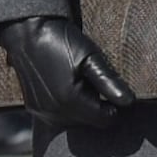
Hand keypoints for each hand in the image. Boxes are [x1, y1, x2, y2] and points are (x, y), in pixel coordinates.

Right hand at [0, 15, 129, 129]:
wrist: (28, 33)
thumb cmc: (62, 42)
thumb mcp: (91, 58)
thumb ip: (109, 82)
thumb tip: (128, 102)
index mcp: (70, 101)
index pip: (105, 120)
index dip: (114, 107)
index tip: (111, 89)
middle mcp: (53, 112)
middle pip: (89, 123)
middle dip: (97, 107)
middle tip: (93, 83)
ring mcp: (40, 111)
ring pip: (73, 122)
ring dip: (81, 109)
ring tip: (79, 83)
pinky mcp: (32, 108)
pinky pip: (56, 118)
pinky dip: (66, 110)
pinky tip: (66, 89)